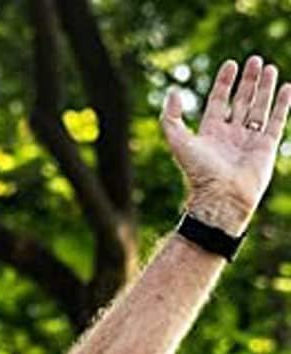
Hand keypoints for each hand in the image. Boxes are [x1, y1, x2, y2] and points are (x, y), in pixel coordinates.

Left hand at [162, 56, 290, 232]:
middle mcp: (230, 135)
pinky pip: (276, 120)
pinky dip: (282, 104)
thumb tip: (173, 92)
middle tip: (254, 60)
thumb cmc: (199, 172)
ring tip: (270, 68)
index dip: (224, 83)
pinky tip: (286, 87)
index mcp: (210, 133)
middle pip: (240, 101)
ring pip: (258, 108)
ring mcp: (249, 140)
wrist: (221, 197)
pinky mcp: (266, 147)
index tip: (231, 64)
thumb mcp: (179, 142)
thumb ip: (171, 118)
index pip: (218, 101)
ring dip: (264, 88)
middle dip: (247, 81)